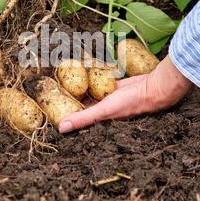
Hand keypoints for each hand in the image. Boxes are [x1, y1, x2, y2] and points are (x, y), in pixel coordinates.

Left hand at [58, 55, 193, 132]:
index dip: (62, 112)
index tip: (47, 105)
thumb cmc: (130, 103)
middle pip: (79, 103)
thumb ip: (83, 118)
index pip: (74, 117)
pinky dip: (89, 78)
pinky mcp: (111, 86)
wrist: (152, 88)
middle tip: (50, 89)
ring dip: (77, 87)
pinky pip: (96, 82)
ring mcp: (105, 97)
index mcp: (96, 118)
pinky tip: (80, 72)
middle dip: (67, 98)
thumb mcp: (104, 110)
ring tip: (61, 79)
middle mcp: (99, 109)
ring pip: (87, 92)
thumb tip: (61, 128)